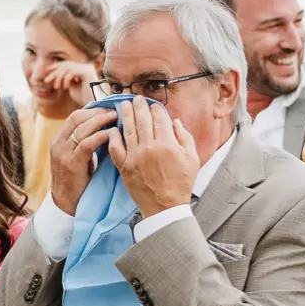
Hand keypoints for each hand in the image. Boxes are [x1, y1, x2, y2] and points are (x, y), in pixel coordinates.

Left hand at [44, 61, 97, 106]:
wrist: (94, 105)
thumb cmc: (83, 98)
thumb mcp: (71, 87)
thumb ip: (65, 79)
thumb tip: (55, 73)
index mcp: (82, 69)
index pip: (67, 64)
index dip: (56, 66)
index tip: (46, 72)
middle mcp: (86, 67)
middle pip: (66, 65)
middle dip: (54, 73)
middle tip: (46, 81)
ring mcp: (87, 68)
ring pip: (67, 67)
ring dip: (59, 77)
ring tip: (56, 87)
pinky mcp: (87, 72)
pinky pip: (72, 72)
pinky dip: (66, 79)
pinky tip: (65, 87)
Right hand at [48, 107, 117, 215]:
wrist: (67, 201)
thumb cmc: (77, 178)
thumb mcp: (78, 155)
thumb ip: (85, 140)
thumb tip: (104, 125)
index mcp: (59, 139)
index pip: (76, 116)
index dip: (93, 110)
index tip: (109, 108)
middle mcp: (58, 144)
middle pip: (78, 118)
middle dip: (98, 112)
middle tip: (115, 111)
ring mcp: (63, 153)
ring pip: (82, 129)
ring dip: (101, 121)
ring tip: (115, 118)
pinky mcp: (71, 164)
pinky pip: (86, 145)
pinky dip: (99, 137)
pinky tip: (110, 134)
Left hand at [107, 97, 198, 218]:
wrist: (164, 207)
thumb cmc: (181, 184)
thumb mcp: (191, 159)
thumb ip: (184, 138)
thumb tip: (174, 121)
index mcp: (168, 144)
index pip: (160, 119)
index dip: (156, 109)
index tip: (153, 104)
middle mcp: (150, 148)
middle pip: (142, 120)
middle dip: (138, 106)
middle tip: (134, 98)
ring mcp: (135, 157)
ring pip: (128, 130)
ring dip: (125, 115)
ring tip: (123, 105)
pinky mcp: (124, 167)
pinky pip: (115, 148)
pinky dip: (113, 137)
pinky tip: (113, 128)